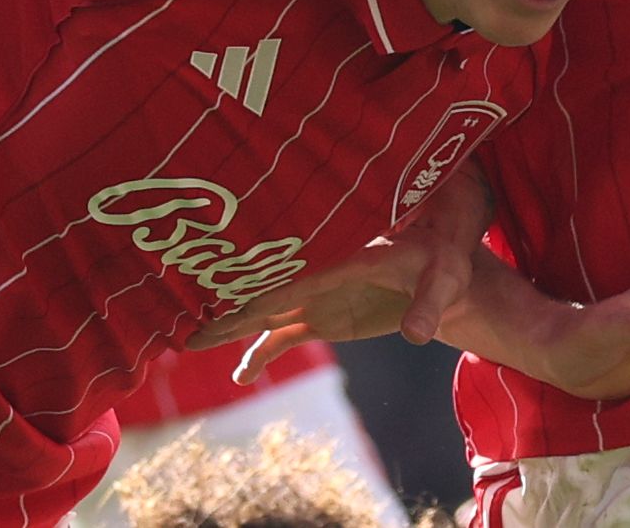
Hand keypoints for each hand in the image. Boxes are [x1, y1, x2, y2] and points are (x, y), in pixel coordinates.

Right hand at [188, 167, 491, 380]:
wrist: (448, 257)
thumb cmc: (448, 256)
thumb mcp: (446, 276)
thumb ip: (429, 304)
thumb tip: (417, 336)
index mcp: (342, 256)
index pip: (293, 275)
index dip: (258, 288)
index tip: (221, 299)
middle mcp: (320, 273)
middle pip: (265, 291)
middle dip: (225, 306)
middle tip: (182, 323)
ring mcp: (317, 295)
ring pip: (263, 312)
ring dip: (231, 326)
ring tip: (191, 343)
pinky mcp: (324, 313)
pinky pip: (283, 335)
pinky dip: (261, 351)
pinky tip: (241, 374)